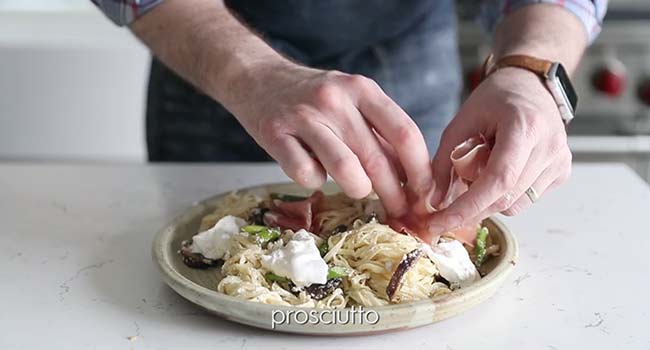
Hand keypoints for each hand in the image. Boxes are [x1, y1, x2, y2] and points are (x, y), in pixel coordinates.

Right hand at [227, 63, 432, 216]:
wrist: (257, 78)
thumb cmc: (313, 98)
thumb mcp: (352, 102)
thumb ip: (379, 134)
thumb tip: (413, 177)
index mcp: (361, 89)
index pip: (404, 133)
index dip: (420, 169)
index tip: (426, 193)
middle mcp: (335, 100)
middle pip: (377, 158)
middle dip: (394, 194)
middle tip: (400, 211)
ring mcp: (303, 117)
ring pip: (345, 170)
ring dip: (358, 190)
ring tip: (357, 189)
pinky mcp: (275, 135)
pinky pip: (306, 176)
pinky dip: (315, 182)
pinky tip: (313, 170)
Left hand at [426, 67, 571, 233]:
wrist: (530, 85)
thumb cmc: (495, 99)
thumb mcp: (461, 122)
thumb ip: (443, 161)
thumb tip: (433, 201)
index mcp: (524, 127)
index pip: (498, 180)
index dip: (468, 206)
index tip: (441, 222)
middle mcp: (549, 146)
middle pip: (506, 198)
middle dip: (471, 208)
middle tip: (445, 208)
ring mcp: (560, 161)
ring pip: (515, 205)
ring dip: (488, 200)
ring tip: (480, 172)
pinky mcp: (562, 172)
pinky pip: (527, 199)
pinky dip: (505, 195)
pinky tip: (499, 171)